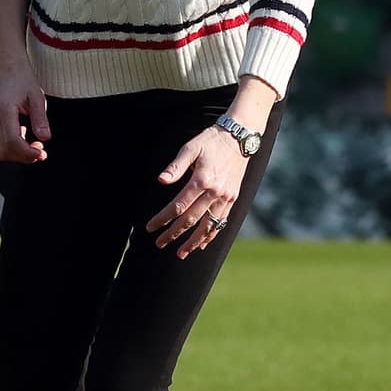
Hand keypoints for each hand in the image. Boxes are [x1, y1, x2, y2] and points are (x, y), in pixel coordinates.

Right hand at [0, 62, 50, 164]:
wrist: (9, 72)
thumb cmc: (23, 82)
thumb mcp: (37, 97)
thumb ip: (40, 118)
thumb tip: (45, 138)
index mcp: (4, 110)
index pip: (12, 141)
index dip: (27, 153)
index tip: (42, 153)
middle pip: (6, 151)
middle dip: (25, 156)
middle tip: (42, 152)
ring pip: (2, 152)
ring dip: (20, 154)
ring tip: (35, 145)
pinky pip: (1, 146)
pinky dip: (14, 148)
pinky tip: (25, 138)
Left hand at [146, 128, 245, 257]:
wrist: (239, 137)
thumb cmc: (210, 141)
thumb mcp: (190, 148)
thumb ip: (175, 166)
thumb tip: (161, 180)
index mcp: (201, 180)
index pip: (178, 206)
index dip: (163, 219)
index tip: (151, 227)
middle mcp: (214, 192)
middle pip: (190, 220)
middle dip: (174, 234)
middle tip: (160, 243)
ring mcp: (226, 197)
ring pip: (207, 226)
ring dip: (193, 241)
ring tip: (180, 253)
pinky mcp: (233, 199)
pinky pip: (221, 222)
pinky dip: (211, 235)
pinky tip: (202, 244)